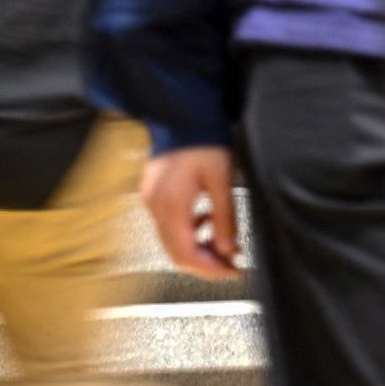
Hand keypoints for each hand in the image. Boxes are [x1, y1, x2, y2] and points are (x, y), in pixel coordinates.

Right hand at [140, 143, 240, 279]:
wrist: (183, 114)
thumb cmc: (204, 141)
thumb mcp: (222, 180)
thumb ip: (225, 219)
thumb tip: (229, 251)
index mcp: (170, 205)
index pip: (186, 255)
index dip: (211, 269)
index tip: (234, 271)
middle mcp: (155, 206)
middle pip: (176, 253)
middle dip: (205, 263)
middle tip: (232, 263)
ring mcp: (151, 200)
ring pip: (172, 241)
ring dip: (198, 248)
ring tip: (225, 242)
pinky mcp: (153, 193)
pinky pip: (169, 224)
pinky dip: (189, 231)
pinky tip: (207, 220)